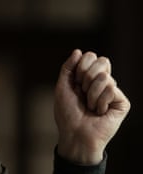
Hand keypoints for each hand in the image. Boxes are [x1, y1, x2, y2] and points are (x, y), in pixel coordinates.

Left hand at [54, 49, 130, 164]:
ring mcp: (113, 91)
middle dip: (86, 77)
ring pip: (105, 76)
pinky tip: (99, 111)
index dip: (80, 67)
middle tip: (83, 93)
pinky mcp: (122, 102)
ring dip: (91, 93)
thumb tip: (78, 51)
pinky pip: (111, 89)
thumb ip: (68, 67)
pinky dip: (100, 101)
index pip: (91, 56)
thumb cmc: (67, 112)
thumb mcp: (62, 86)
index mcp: (88, 76)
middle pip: (102, 61)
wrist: (74, 133)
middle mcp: (102, 81)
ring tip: (90, 105)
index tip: (75, 82)